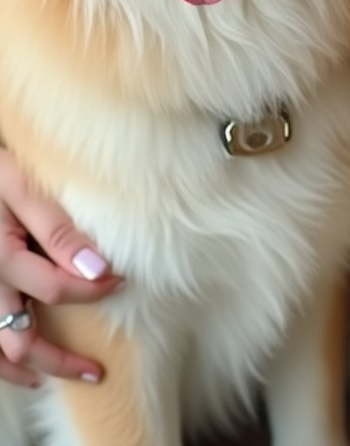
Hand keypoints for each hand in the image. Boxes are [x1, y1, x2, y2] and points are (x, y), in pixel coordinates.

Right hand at [0, 149, 121, 386]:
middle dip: (62, 359)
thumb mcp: (23, 188)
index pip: (54, 288)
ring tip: (71, 376)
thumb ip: (58, 229)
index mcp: (2, 258)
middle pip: (22, 339)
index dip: (92, 290)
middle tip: (98, 369)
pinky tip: (30, 372)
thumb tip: (98, 268)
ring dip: (33, 370)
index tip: (121, 281)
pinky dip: (6, 366)